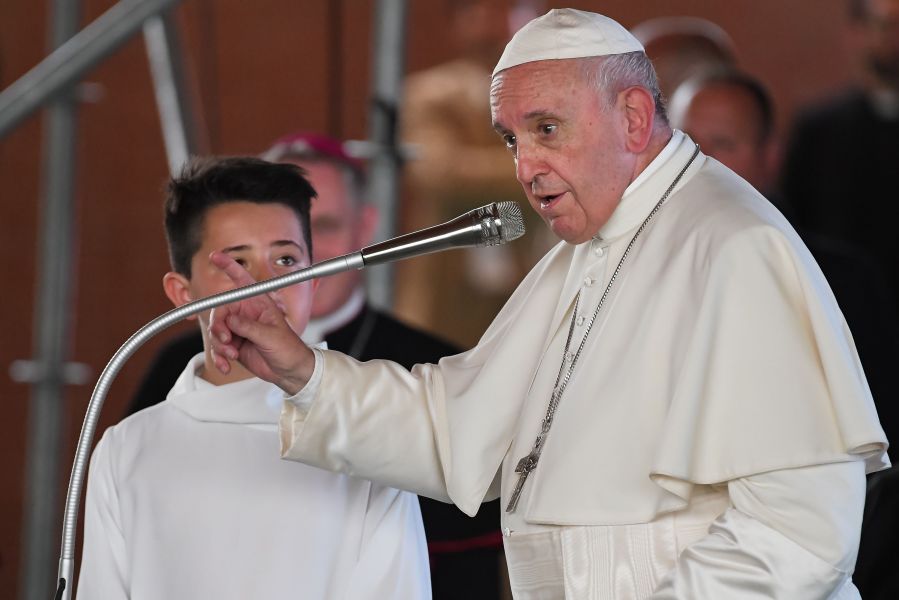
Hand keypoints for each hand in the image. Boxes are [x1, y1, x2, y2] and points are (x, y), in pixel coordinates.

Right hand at [207, 251, 314, 394]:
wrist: (290, 370)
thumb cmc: (288, 349)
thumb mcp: (270, 336)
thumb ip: (248, 326)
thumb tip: (229, 320)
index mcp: (259, 304)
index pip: (242, 280)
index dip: (229, 266)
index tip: (215, 256)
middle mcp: (246, 313)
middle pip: (220, 312)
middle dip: (218, 328)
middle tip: (226, 341)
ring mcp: (239, 329)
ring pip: (217, 331)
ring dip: (220, 346)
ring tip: (232, 356)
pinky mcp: (235, 344)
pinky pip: (218, 348)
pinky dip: (219, 357)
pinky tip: (226, 366)